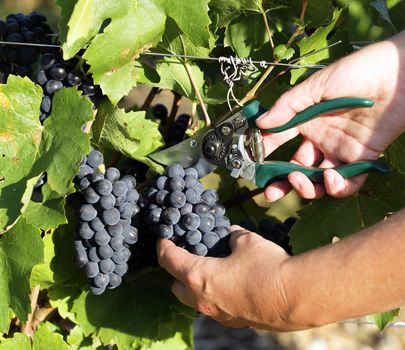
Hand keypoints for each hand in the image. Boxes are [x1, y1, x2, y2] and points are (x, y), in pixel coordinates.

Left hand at [157, 226, 291, 329]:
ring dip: (197, 285)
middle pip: (176, 286)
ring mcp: (218, 315)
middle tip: (189, 254)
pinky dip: (216, 294)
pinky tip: (233, 282)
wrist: (295, 297)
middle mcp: (203, 300)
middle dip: (178, 270)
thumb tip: (231, 235)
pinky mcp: (235, 322)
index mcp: (198, 277)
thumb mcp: (246, 241)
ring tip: (212, 268)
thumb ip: (233, 236)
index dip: (163, 246)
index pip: (169, 260)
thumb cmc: (265, 266)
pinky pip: (216, 307)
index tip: (164, 238)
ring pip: (195, 300)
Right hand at [256, 31, 404, 201]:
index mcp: (306, 120)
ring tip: (300, 181)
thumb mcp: (317, 86)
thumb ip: (288, 106)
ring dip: (307, 187)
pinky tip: (332, 179)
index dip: (264, 152)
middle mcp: (320, 139)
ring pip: (319, 180)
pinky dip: (338, 187)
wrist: (399, 74)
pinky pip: (348, 182)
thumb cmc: (358, 72)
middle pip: (297, 168)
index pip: (279, 141)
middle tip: (271, 192)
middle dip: (282, 183)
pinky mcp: (363, 159)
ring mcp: (340, 151)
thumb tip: (260, 124)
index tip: (252, 162)